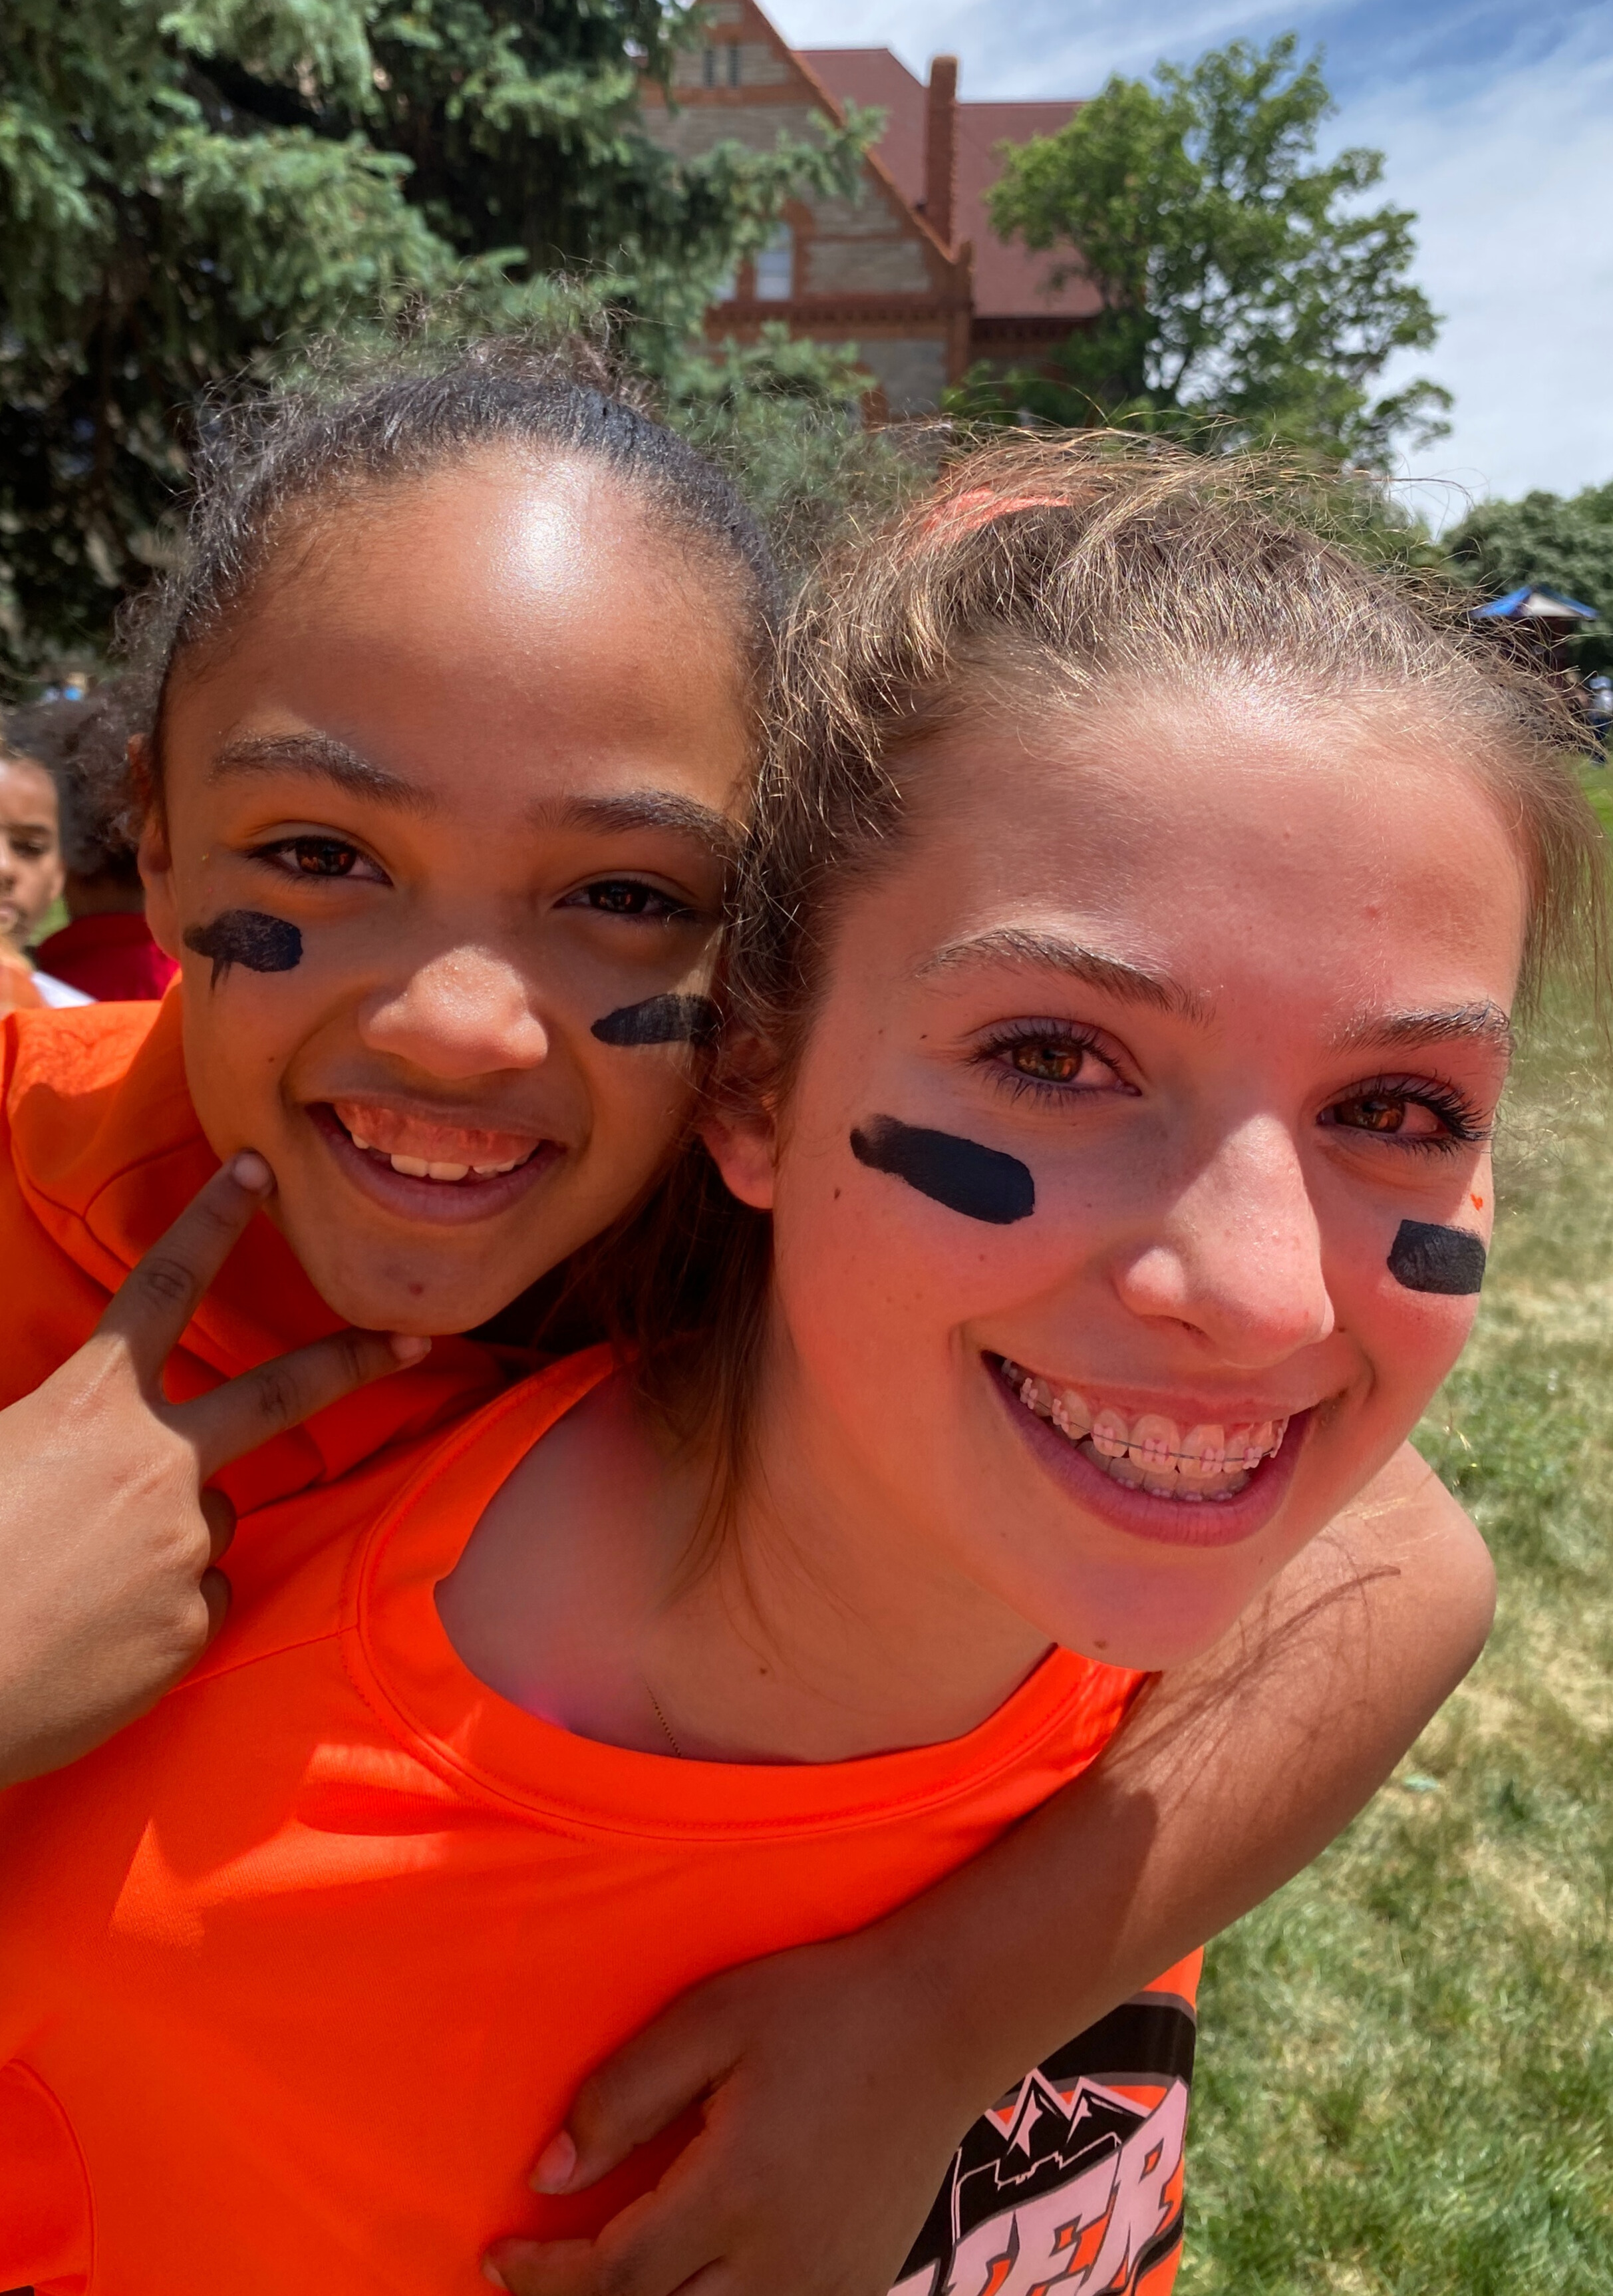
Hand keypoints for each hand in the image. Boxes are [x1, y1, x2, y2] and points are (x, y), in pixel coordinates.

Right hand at [0, 1151, 427, 1785]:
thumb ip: (50, 1420)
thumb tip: (70, 1429)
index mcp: (91, 1405)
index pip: (163, 1287)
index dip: (212, 1220)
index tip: (256, 1170)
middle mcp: (157, 1464)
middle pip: (281, 1392)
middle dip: (355, 1358)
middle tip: (415, 1339)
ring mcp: (185, 1545)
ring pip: (209, 1517)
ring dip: (169, 1533)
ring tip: (80, 1578)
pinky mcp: (193, 1624)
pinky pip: (196, 1599)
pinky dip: (157, 1610)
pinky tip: (94, 1635)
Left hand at [486, 1931, 972, 2295]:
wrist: (944, 2020)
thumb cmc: (821, 2006)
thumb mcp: (711, 2018)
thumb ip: (623, 2095)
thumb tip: (547, 2174)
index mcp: (736, 2192)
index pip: (612, 2278)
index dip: (543, 2277)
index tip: (497, 2253)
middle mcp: (780, 2262)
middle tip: (533, 2280)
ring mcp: (825, 2285)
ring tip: (605, 2281)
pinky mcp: (858, 2286)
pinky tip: (690, 2275)